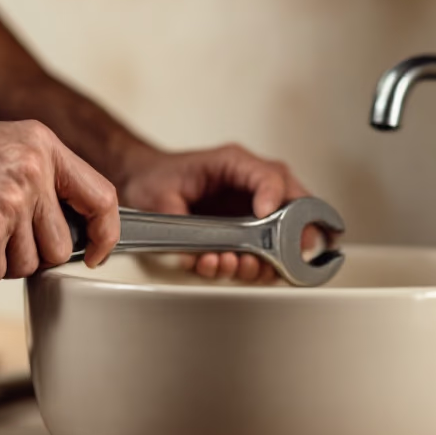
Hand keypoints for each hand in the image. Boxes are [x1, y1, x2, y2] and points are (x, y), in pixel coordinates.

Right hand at [0, 119, 119, 282]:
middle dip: (35, 254)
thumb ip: (43, 177)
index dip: (104, 233)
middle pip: (62, 243)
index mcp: (44, 146)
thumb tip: (75, 222)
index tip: (97, 251)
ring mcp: (13, 199)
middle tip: (4, 240)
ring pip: (32, 263)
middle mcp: (34, 169)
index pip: (102, 197)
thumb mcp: (5, 148)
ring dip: (4, 262)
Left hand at [116, 143, 312, 281]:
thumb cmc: (157, 177)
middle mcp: (251, 191)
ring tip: (234, 262)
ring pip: (280, 242)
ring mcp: (248, 215)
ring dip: (261, 260)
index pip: (276, 178)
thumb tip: (207, 247)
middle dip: (285, 240)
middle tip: (264, 253)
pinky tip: (217, 264)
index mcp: (240, 166)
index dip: (276, 199)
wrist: (141, 186)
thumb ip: (187, 217)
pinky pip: (255, 257)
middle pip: (294, 213)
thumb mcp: (163, 190)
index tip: (264, 215)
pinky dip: (241, 267)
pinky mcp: (239, 238)